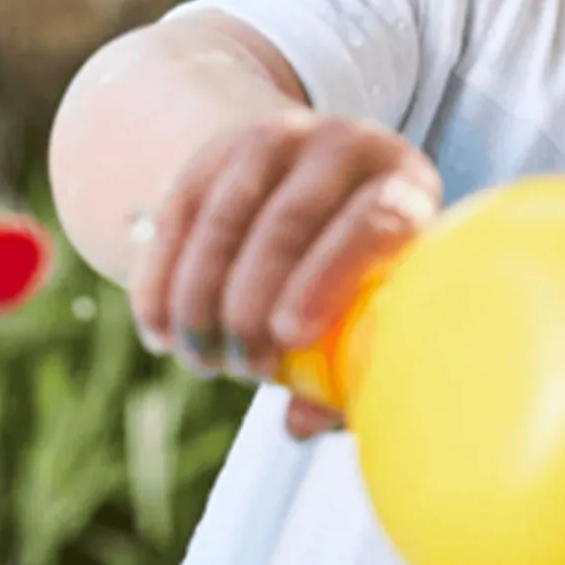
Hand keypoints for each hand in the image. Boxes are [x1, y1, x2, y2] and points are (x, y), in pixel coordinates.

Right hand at [129, 111, 440, 439]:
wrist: (323, 187)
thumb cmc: (366, 274)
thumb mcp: (376, 304)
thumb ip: (350, 364)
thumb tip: (299, 423)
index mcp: (404, 186)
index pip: (375, 222)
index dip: (330, 277)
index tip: (290, 335)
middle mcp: (343, 147)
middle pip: (291, 220)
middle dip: (254, 300)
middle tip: (243, 366)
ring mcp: (275, 140)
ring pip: (225, 218)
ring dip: (203, 298)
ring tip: (203, 360)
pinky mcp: (215, 152)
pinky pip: (177, 216)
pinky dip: (162, 280)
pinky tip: (160, 332)